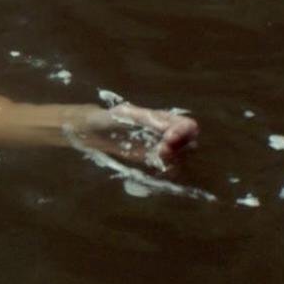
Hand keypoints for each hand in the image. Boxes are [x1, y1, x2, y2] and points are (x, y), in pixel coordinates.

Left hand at [76, 103, 197, 169]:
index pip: (187, 125)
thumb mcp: (126, 114)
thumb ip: (147, 119)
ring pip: (180, 157)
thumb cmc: (110, 118)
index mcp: (164, 119)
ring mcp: (160, 148)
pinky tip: (155, 167)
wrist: (94, 132)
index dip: (184, 132)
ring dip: (173, 160)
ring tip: (156, 157)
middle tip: (162, 150)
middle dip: (180, 148)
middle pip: (189, 143)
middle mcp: (167, 134)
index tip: (170, 136)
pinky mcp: (151, 161)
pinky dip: (165, 169)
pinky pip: (166, 167)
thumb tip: (167, 127)